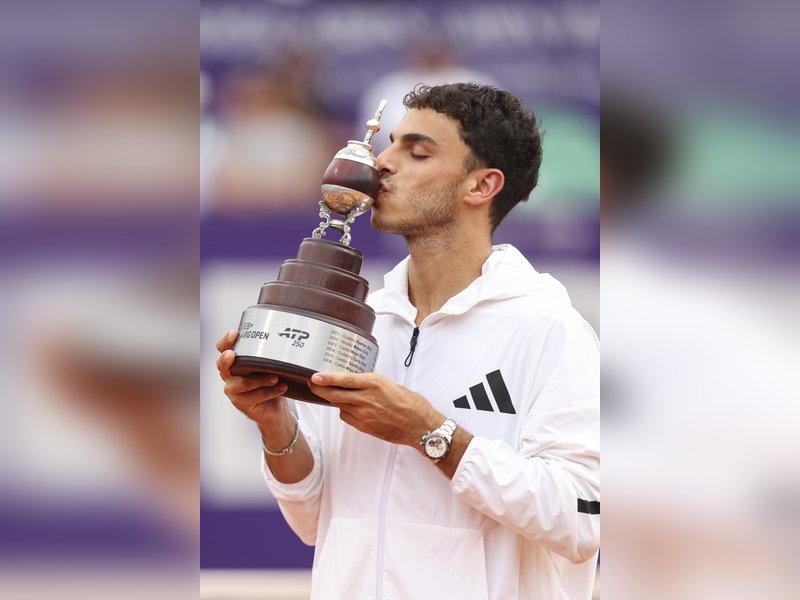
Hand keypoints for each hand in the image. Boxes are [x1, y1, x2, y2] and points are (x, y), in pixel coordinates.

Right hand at [215, 330, 288, 425]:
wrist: (274, 407)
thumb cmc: (270, 381)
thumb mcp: (270, 365)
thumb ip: (270, 354)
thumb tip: (284, 339)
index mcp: (234, 361)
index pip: (223, 348)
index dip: (225, 341)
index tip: (234, 334)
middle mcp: (229, 375)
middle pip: (221, 365)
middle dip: (226, 359)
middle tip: (232, 355)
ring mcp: (233, 390)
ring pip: (242, 383)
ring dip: (260, 380)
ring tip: (275, 378)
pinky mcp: (240, 403)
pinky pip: (253, 397)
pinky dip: (270, 392)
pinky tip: (282, 387)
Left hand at [308, 371, 442, 446]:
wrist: (420, 424)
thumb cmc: (410, 402)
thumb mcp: (390, 384)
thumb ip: (372, 383)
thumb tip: (357, 381)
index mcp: (374, 383)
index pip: (344, 379)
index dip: (327, 378)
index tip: (314, 376)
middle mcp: (366, 398)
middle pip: (334, 395)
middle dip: (319, 390)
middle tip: (312, 384)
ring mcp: (364, 414)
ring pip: (339, 405)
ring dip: (333, 400)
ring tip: (330, 394)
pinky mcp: (364, 426)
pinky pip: (347, 417)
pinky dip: (345, 411)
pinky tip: (350, 408)